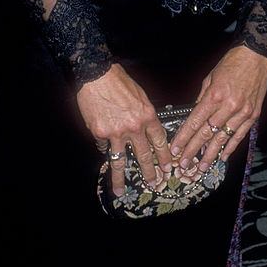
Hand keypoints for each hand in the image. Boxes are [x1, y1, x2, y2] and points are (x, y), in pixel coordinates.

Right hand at [76, 63, 172, 196]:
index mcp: (147, 115)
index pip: (159, 140)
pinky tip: (103, 147)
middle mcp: (134, 127)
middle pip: (144, 155)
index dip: (164, 155)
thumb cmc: (119, 81)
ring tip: (120, 191)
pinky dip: (103, 147)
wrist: (98, 75)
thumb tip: (145, 128)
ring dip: (120, 178)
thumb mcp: (140, 96)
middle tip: (154, 183)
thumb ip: (144, 114)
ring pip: (120, 161)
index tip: (168, 166)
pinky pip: (103, 145)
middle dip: (150, 172)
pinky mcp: (100, 132)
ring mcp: (116, 132)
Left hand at [169, 45, 266, 174]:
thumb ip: (202, 98)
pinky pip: (240, 134)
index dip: (184, 138)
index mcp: (215, 95)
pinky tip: (222, 156)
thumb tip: (194, 114)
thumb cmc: (232, 63)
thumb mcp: (210, 77)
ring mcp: (242, 111)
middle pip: (207, 133)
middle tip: (183, 165)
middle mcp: (229, 106)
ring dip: (210, 154)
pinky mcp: (253, 114)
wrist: (256, 56)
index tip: (175, 149)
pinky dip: (231, 147)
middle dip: (193, 150)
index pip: (195, 122)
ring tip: (201, 167)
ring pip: (223, 138)